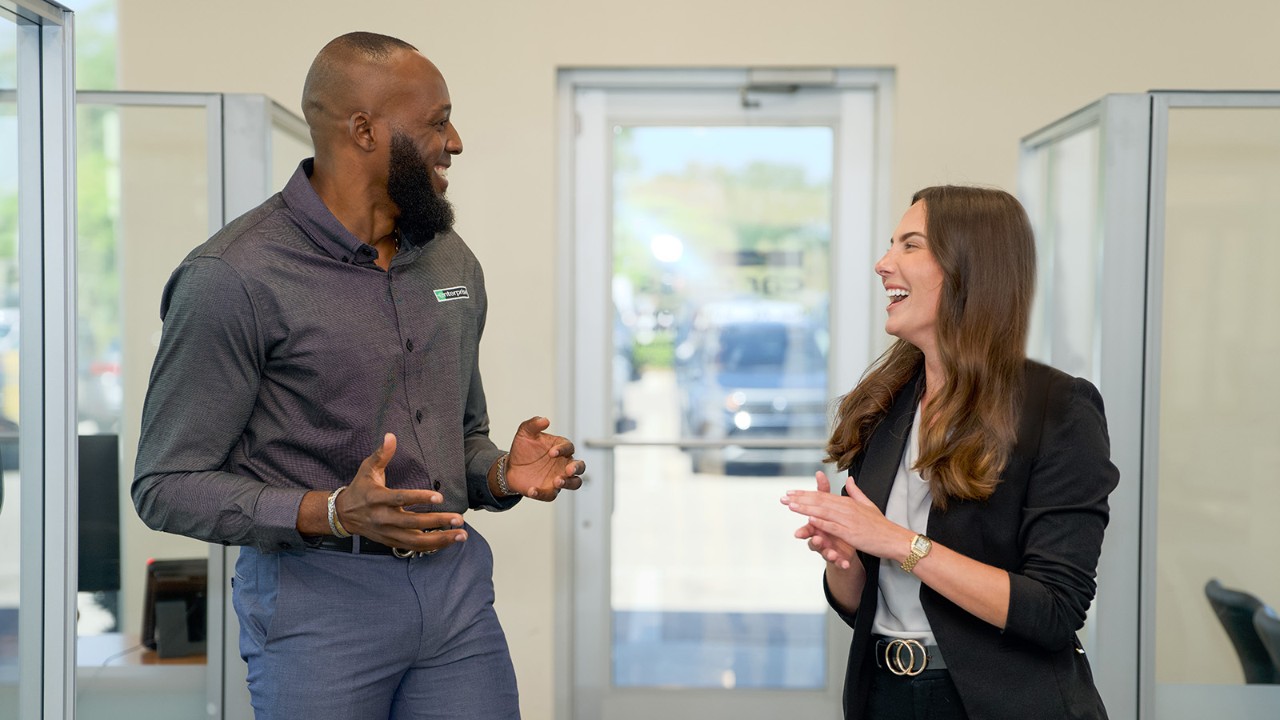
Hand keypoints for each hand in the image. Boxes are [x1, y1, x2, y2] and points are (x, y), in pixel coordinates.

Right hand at [336, 433, 467, 552]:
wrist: (344, 515)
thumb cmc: (360, 488)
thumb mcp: (367, 468)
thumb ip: (382, 454)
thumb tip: (391, 435)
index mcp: (376, 498)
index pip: (400, 499)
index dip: (419, 498)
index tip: (439, 497)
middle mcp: (382, 518)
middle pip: (412, 523)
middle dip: (437, 522)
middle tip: (458, 519)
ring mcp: (387, 532)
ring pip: (415, 541)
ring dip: (439, 539)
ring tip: (461, 535)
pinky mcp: (391, 541)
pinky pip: (414, 547)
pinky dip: (432, 546)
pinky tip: (449, 541)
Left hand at [504, 416, 585, 500]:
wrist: (510, 467)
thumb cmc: (523, 449)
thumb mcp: (525, 433)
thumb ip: (534, 424)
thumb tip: (545, 420)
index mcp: (561, 448)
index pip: (569, 447)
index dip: (563, 450)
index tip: (551, 452)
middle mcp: (563, 464)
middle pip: (580, 467)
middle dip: (576, 468)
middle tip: (568, 470)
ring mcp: (558, 478)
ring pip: (575, 483)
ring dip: (569, 483)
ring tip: (557, 481)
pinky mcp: (549, 490)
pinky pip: (551, 495)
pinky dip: (542, 493)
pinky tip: (532, 490)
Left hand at [783, 472, 911, 560]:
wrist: (894, 539)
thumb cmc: (881, 526)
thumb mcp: (868, 505)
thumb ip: (856, 492)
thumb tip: (849, 478)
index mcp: (848, 503)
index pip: (823, 495)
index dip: (805, 493)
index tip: (791, 492)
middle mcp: (847, 509)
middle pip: (819, 501)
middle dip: (800, 499)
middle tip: (784, 497)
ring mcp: (848, 521)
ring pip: (823, 512)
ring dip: (806, 508)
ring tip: (790, 505)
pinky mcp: (851, 533)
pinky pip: (834, 527)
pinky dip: (821, 522)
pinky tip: (809, 519)